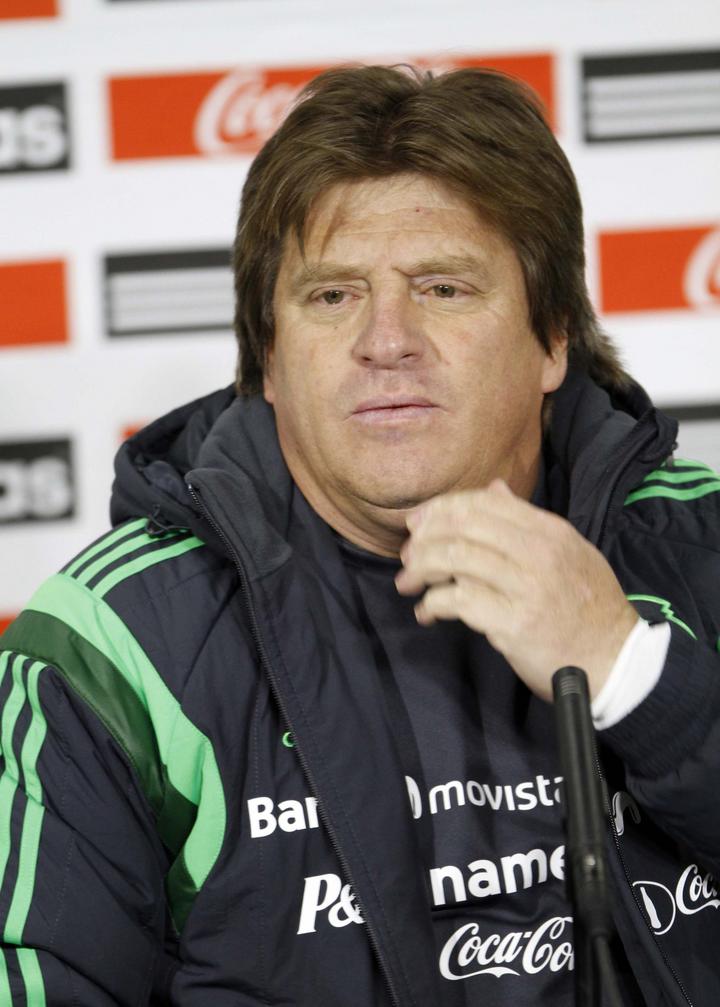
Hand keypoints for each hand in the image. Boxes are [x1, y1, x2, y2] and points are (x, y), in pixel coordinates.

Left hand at [395, 479, 637, 701]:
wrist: (615, 660)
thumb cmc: (587, 607)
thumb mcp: (568, 552)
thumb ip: (525, 521)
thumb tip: (493, 489)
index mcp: (550, 531)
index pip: (484, 502)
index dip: (442, 509)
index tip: (419, 524)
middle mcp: (538, 552)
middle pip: (464, 526)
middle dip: (425, 537)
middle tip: (408, 555)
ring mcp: (526, 587)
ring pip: (455, 558)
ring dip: (421, 569)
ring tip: (408, 583)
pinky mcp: (513, 623)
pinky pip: (458, 601)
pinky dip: (433, 604)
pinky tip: (427, 612)